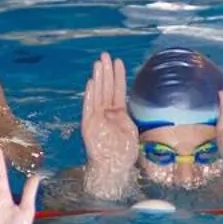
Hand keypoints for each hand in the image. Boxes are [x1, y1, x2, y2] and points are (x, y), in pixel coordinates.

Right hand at [81, 53, 138, 170]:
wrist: (114, 169)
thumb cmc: (123, 154)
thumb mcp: (132, 130)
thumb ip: (130, 115)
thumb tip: (133, 102)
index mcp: (117, 114)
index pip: (117, 91)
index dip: (118, 76)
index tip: (119, 62)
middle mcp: (106, 113)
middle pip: (106, 89)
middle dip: (106, 72)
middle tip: (105, 55)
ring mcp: (97, 118)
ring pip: (98, 94)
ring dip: (98, 79)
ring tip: (98, 63)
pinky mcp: (89, 126)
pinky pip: (89, 107)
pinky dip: (90, 95)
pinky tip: (91, 83)